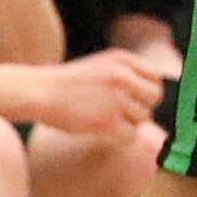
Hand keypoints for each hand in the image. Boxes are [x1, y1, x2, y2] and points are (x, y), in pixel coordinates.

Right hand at [32, 48, 167, 139]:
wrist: (41, 92)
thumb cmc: (70, 82)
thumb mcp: (102, 65)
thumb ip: (128, 74)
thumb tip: (155, 93)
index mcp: (123, 60)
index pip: (156, 78)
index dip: (148, 91)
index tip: (136, 99)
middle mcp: (123, 77)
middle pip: (154, 98)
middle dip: (142, 107)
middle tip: (122, 113)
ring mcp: (116, 100)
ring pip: (143, 118)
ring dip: (128, 122)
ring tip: (105, 118)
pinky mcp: (108, 122)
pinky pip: (130, 134)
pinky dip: (119, 136)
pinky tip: (102, 129)